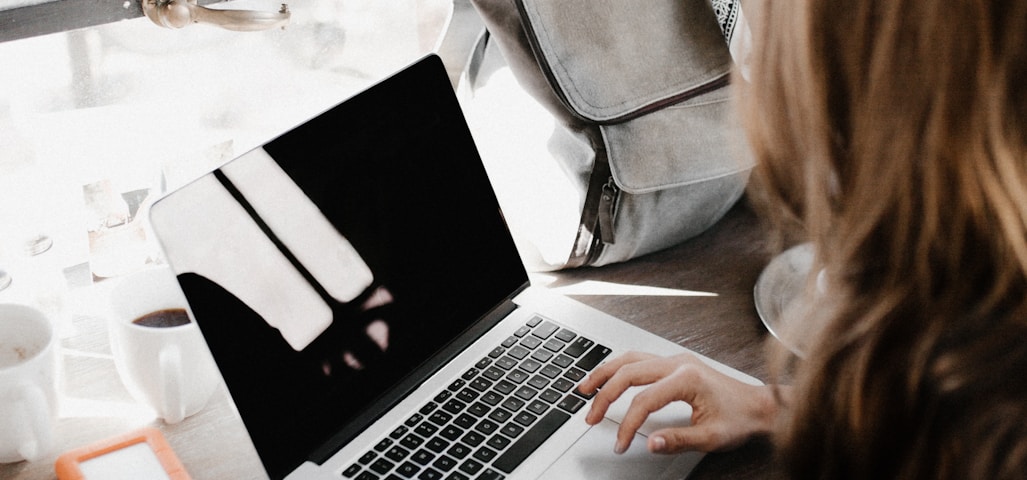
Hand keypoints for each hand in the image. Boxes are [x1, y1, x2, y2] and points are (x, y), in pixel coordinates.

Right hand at [577, 351, 778, 454]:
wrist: (759, 406)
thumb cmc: (740, 418)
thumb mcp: (711, 437)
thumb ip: (678, 440)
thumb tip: (649, 443)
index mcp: (687, 378)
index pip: (643, 400)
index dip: (627, 424)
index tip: (620, 443)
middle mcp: (678, 363)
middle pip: (628, 372)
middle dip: (604, 395)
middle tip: (590, 416)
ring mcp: (675, 360)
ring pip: (630, 359)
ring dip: (605, 373)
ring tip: (585, 389)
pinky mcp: (675, 363)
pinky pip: (639, 359)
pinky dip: (619, 368)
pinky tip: (608, 377)